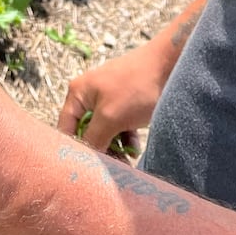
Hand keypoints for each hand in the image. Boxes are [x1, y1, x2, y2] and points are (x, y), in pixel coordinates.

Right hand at [56, 39, 172, 158]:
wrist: (169, 65)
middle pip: (85, 132)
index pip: (65, 129)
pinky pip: (118, 127)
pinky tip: (135, 148)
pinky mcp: (124, 103)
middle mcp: (89, 95)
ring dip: (114, 148)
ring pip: (104, 132)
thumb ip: (93, 139)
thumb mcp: (110, 116)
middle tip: (112, 168)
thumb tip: (84, 159)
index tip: (86, 169)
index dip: (74, 150)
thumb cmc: (137, 86)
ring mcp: (107, 99)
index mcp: (78, 93)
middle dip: (99, 150)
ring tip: (127, 161)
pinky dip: (125, 138)